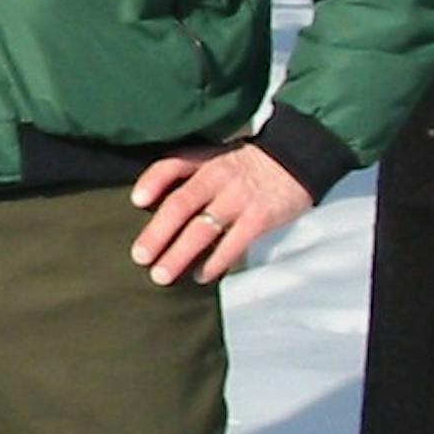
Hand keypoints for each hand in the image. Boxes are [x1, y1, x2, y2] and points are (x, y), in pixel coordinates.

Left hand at [128, 142, 313, 286]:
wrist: (298, 158)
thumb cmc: (247, 164)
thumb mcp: (217, 157)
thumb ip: (190, 173)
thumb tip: (153, 201)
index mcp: (204, 159)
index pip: (171, 165)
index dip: (152, 182)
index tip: (135, 201)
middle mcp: (217, 177)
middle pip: (180, 205)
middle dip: (157, 233)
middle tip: (140, 257)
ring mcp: (239, 198)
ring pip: (202, 229)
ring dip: (179, 254)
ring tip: (161, 274)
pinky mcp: (260, 218)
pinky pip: (233, 244)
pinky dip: (215, 262)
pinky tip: (201, 276)